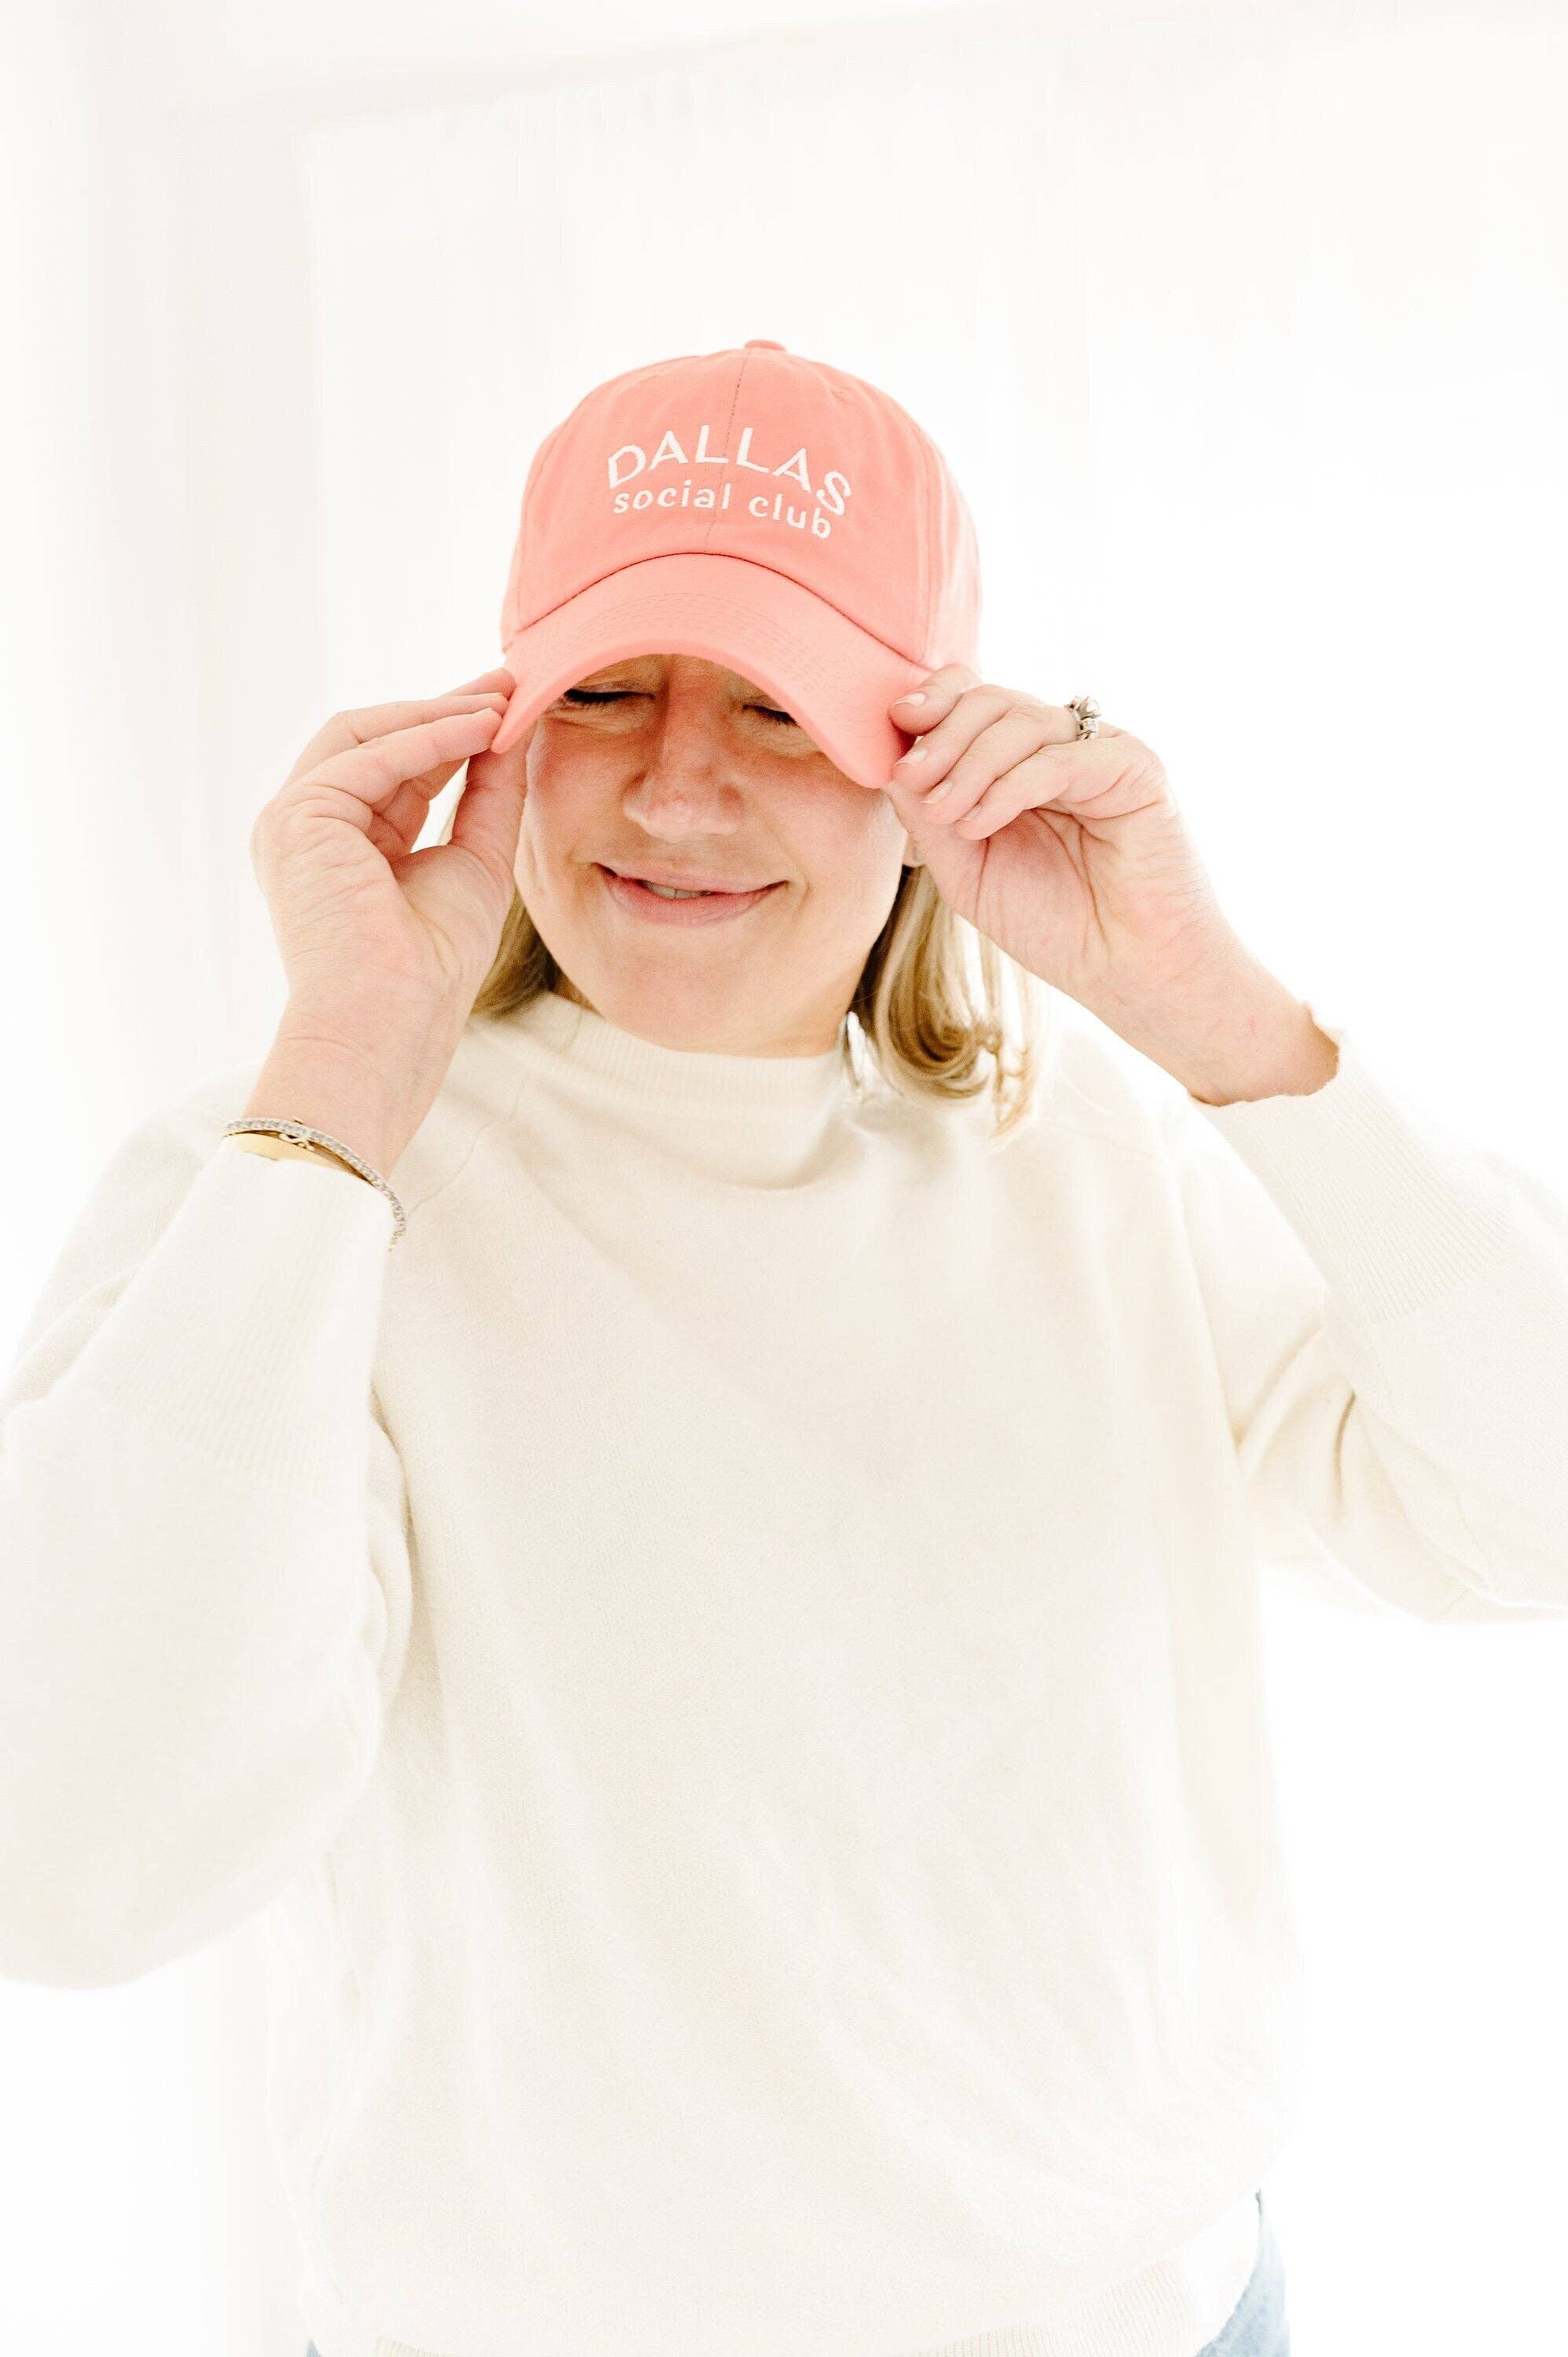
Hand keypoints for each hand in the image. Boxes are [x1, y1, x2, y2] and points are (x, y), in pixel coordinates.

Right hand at [250, 667, 522, 1034]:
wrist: (393, 1021)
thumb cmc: (432, 968)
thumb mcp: (475, 860)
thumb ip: (488, 794)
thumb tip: (513, 730)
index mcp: (342, 846)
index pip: (398, 768)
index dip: (453, 732)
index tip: (510, 705)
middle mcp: (308, 829)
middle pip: (374, 739)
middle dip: (444, 707)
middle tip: (509, 682)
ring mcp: (293, 822)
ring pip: (364, 735)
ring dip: (438, 712)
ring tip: (502, 701)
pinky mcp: (295, 818)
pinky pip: (367, 755)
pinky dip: (427, 736)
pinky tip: (480, 728)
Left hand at [883, 666, 1249, 1020]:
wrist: (1128, 971)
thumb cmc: (1055, 926)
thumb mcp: (967, 872)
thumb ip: (929, 818)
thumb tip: (892, 763)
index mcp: (1021, 763)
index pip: (973, 700)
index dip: (933, 701)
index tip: (896, 725)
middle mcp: (1061, 748)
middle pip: (990, 699)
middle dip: (942, 734)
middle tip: (913, 778)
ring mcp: (1099, 752)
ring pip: (1020, 721)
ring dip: (969, 764)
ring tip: (946, 815)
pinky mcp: (1134, 768)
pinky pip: (1058, 757)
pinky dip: (1009, 786)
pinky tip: (979, 823)